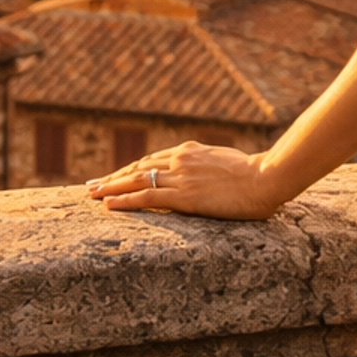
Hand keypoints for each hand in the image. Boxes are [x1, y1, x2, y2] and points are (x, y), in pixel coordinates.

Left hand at [85, 142, 278, 218]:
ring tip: (90, 194)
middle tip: (90, 185)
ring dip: (110, 187)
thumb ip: (208, 165)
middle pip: (137, 167)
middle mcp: (180, 160)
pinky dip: (124, 200)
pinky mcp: (183, 196)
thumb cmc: (255, 173)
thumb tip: (205, 173)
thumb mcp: (225, 162)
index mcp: (190, 151)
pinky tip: (107, 205)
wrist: (265, 178)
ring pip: (135, 180)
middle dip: (112, 177)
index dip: (130, 168)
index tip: (114, 175)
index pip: (151, 160)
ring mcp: (180, 177)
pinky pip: (146, 198)